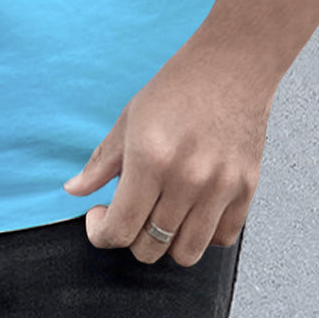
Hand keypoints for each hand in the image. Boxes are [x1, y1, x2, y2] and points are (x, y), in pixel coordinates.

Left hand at [63, 44, 274, 265]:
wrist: (234, 63)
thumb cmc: (179, 89)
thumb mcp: (129, 121)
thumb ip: (100, 163)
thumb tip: (73, 191)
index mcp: (151, 160)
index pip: (118, 231)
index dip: (100, 233)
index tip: (100, 218)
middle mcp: (187, 178)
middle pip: (149, 249)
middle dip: (131, 238)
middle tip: (132, 213)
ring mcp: (219, 187)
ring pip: (185, 254)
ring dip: (167, 244)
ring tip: (162, 217)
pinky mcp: (246, 189)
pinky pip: (220, 240)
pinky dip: (203, 235)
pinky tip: (193, 212)